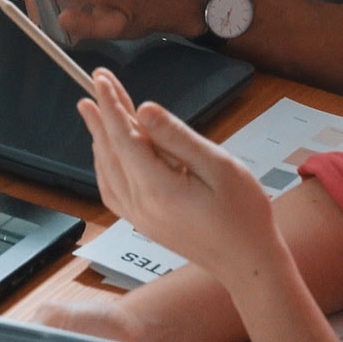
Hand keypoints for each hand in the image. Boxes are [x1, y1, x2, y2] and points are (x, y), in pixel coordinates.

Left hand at [80, 69, 278, 286]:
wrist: (248, 263)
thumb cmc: (244, 215)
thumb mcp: (219, 166)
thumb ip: (177, 137)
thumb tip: (144, 111)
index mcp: (159, 188)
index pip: (123, 136)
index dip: (110, 104)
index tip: (101, 78)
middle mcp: (141, 204)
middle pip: (110, 149)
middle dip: (101, 113)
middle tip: (95, 83)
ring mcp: (139, 217)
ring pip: (106, 169)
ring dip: (99, 137)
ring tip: (95, 110)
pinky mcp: (143, 223)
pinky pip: (112, 190)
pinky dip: (104, 164)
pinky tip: (107, 152)